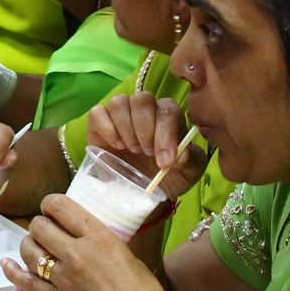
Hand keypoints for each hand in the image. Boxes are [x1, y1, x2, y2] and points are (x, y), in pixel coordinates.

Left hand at [5, 193, 190, 290]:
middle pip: (40, 226)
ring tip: (36, 246)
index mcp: (99, 238)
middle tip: (48, 231)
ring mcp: (63, 279)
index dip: (51, 203)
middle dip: (41, 225)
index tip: (52, 208)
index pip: (62, 207)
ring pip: (29, 251)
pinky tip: (7, 263)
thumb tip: (90, 241)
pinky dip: (12, 271)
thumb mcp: (129, 259)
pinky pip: (25, 282)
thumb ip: (106, 245)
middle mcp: (76, 254)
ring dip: (29, 245)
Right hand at [87, 92, 208, 193]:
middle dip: (144, 129)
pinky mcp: (99, 122)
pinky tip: (115, 145)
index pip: (168, 111)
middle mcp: (146, 110)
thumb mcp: (188, 174)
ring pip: (120, 102)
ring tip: (130, 149)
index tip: (164, 162)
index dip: (165, 135)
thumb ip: (191, 161)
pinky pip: (98, 112)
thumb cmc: (168, 178)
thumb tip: (180, 155)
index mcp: (170, 117)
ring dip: (125, 128)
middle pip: (143, 99)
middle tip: (145, 153)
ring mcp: (121, 114)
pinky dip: (106, 127)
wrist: (142, 191)